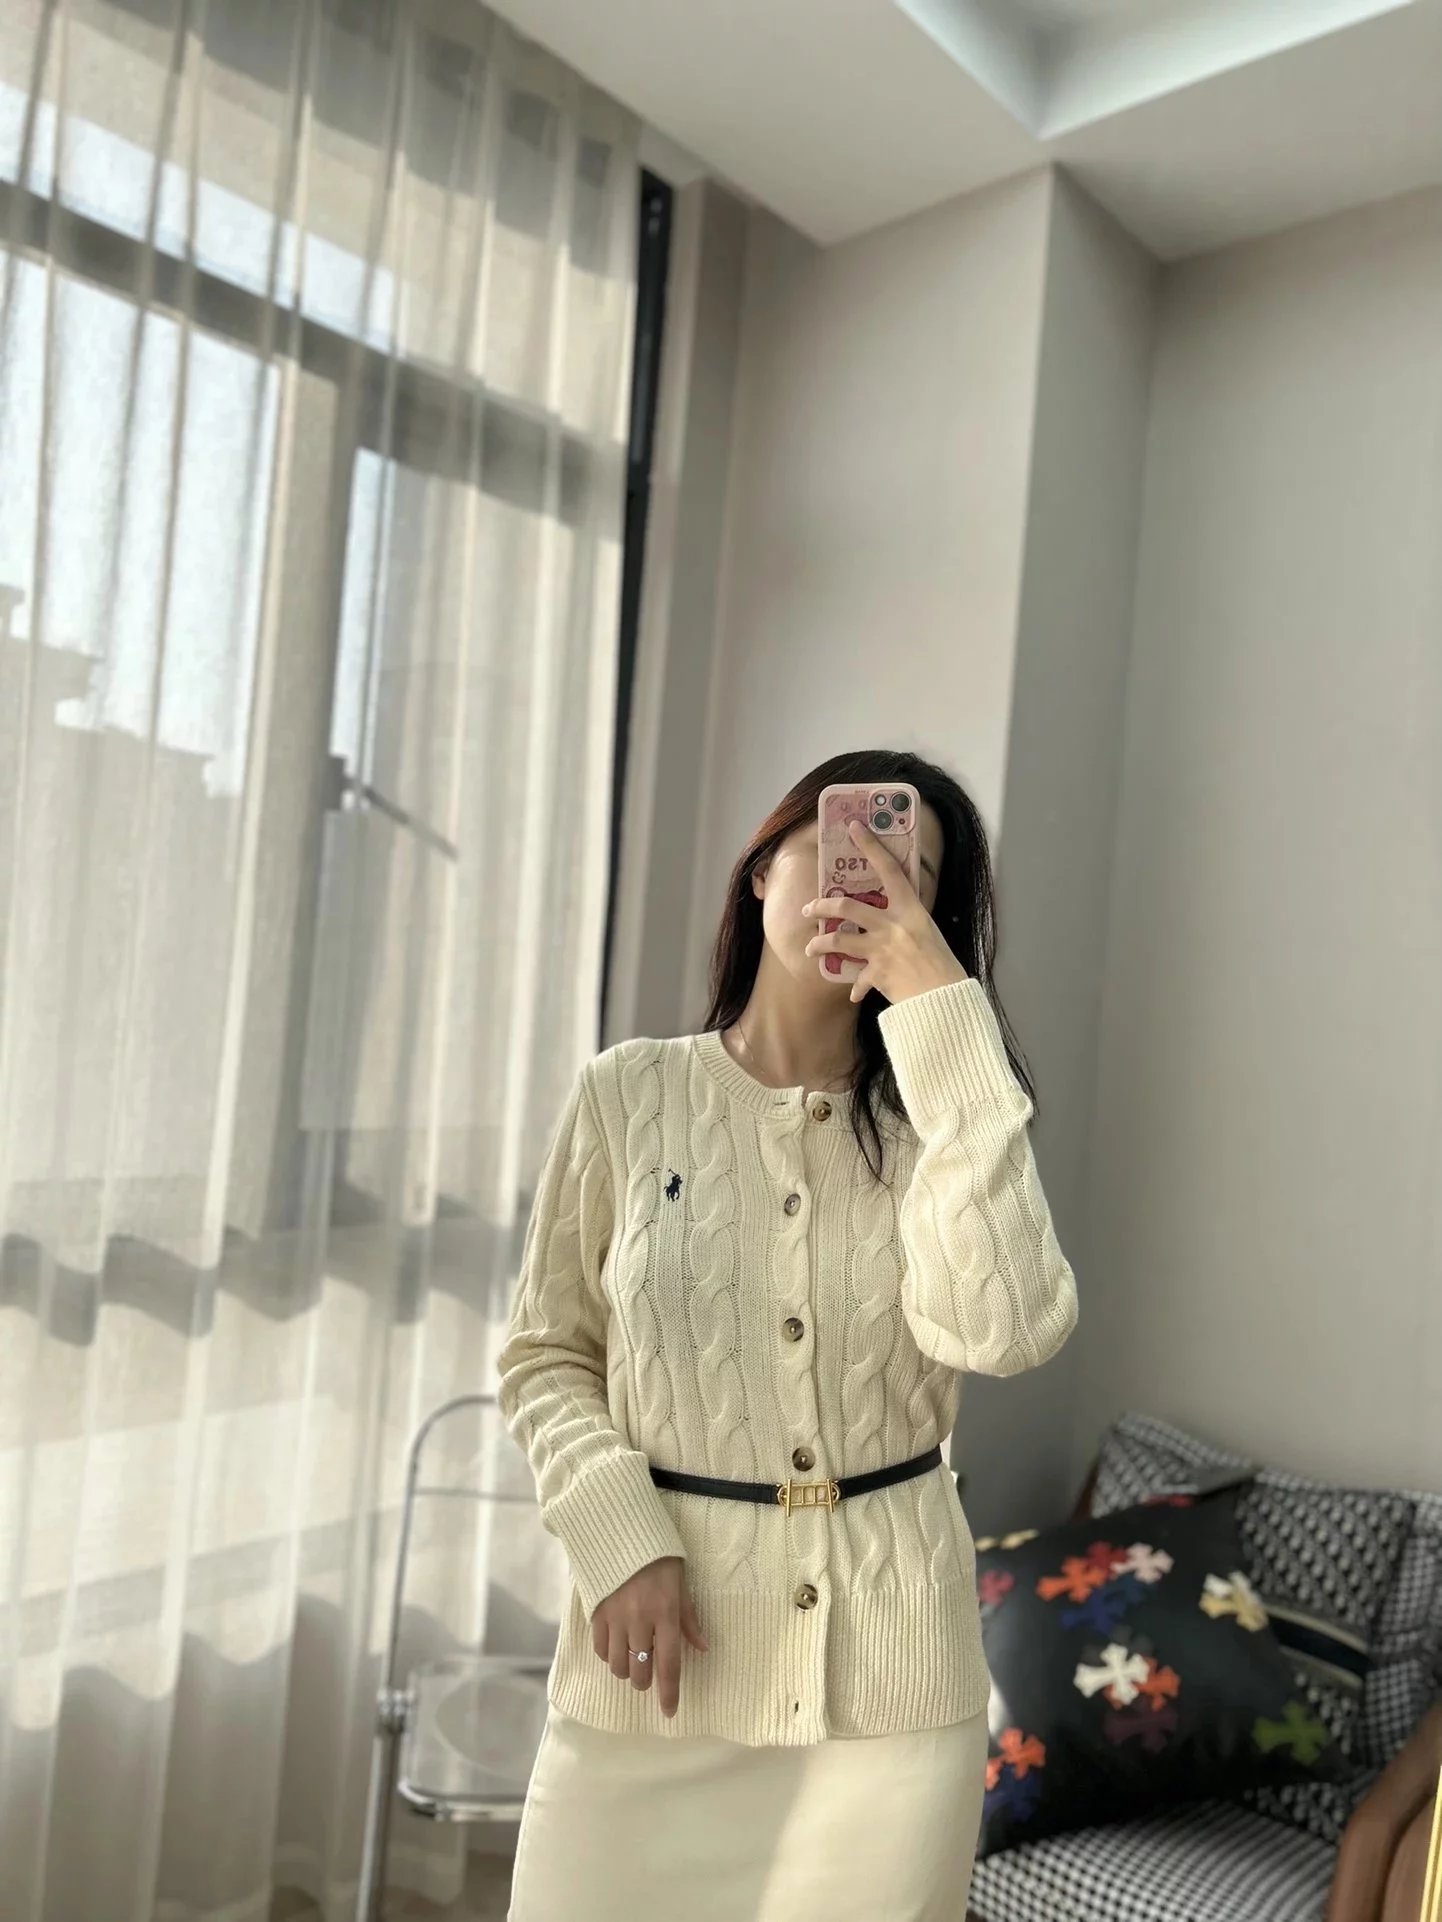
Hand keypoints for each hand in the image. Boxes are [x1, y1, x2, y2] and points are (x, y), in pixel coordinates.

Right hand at [592, 1556, 707, 1718]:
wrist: (621, 1533)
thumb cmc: (659, 1559)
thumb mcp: (681, 1584)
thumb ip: (689, 1618)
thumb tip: (702, 1648)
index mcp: (665, 1614)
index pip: (669, 1664)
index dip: (669, 1692)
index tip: (669, 1712)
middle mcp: (640, 1622)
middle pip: (640, 1672)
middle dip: (645, 1681)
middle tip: (648, 1673)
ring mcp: (615, 1619)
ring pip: (618, 1666)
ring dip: (626, 1670)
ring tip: (632, 1659)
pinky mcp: (596, 1614)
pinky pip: (600, 1650)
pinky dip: (608, 1655)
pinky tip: (615, 1645)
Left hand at [802, 819, 968, 1005]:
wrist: (946, 999)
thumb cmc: (942, 964)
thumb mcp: (928, 931)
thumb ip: (907, 920)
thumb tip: (890, 913)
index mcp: (911, 909)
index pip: (889, 869)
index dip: (871, 846)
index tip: (854, 827)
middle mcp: (893, 925)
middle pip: (847, 906)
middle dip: (822, 906)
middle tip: (810, 908)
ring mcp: (882, 949)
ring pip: (838, 939)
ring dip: (820, 944)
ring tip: (811, 948)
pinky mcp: (877, 974)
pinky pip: (857, 980)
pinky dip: (855, 987)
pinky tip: (853, 993)